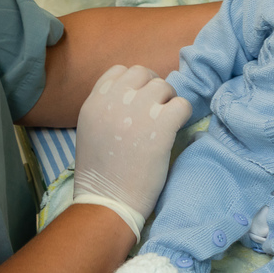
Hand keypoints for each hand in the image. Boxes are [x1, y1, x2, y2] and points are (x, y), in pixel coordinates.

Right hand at [73, 65, 191, 236]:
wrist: (108, 201)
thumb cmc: (100, 174)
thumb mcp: (90, 131)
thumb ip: (105, 108)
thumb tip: (131, 96)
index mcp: (94, 101)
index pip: (119, 71)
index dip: (134, 83)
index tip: (140, 101)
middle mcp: (114, 100)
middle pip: (143, 73)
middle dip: (153, 89)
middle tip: (157, 111)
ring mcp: (138, 111)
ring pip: (164, 86)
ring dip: (168, 102)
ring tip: (165, 124)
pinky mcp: (161, 126)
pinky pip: (182, 104)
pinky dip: (183, 114)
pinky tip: (175, 130)